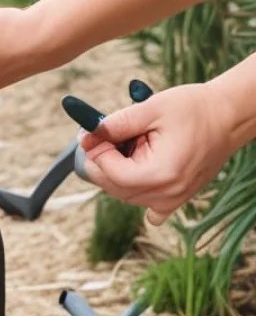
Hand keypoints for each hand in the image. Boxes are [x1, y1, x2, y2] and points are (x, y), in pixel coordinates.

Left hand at [79, 83, 244, 224]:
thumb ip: (116, 124)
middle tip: (107, 137)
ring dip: (117, 172)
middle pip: (113, 187)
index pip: (110, 174)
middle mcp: (167, 194)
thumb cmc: (194, 109)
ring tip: (133, 145)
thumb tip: (87, 136)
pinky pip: (147, 207)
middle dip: (102, 162)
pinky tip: (137, 171)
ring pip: (124, 195)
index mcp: (161, 173)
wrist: (228, 117)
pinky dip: (136, 190)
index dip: (95, 153)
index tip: (91, 134)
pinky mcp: (177, 199)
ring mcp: (173, 200)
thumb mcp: (151, 108)